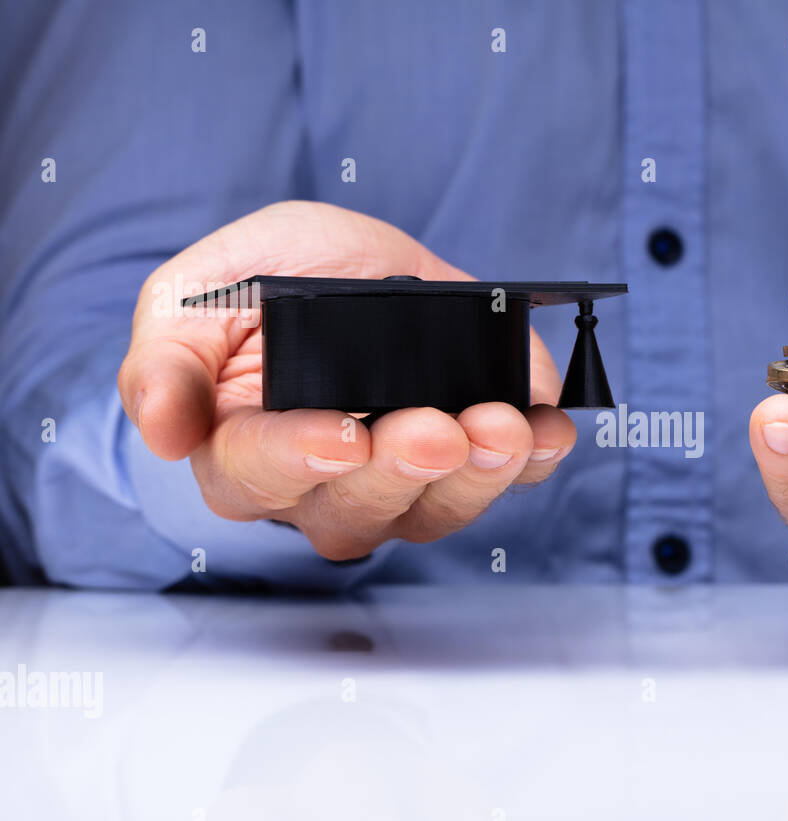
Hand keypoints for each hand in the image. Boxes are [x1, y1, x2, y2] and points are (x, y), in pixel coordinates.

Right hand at [118, 201, 574, 559]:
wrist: (346, 266)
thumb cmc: (262, 288)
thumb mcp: (195, 296)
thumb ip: (166, 359)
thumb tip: (159, 431)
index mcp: (244, 452)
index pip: (259, 476)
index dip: (297, 460)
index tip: (340, 436)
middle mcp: (326, 488)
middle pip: (358, 508)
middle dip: (402, 469)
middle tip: (434, 429)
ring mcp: (405, 484)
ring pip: (438, 509)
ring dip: (478, 472)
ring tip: (503, 425)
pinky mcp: (472, 462)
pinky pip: (509, 478)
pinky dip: (537, 455)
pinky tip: (549, 427)